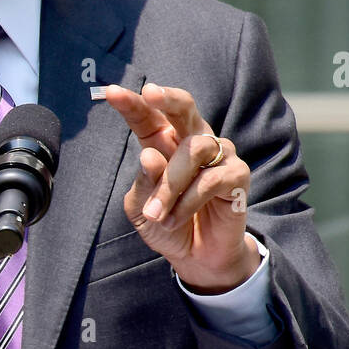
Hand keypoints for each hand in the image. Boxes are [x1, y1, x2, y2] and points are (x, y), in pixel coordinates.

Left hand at [103, 82, 261, 292]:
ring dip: (170, 185)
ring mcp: (219, 155)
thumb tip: (149, 156)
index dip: (132, 103)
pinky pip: (211, 180)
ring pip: (193, 150)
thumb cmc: (166, 222)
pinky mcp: (237, 175)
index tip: (111, 93)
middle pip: (184, 108)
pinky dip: (188, 202)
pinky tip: (175, 219)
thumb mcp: (141, 207)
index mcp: (163, 142)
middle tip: (150, 93)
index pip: (148, 117)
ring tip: (156, 214)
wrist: (195, 255)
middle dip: (167, 98)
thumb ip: (143, 182)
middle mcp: (193, 140)